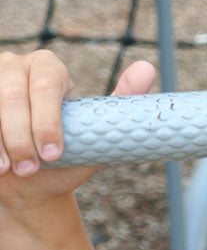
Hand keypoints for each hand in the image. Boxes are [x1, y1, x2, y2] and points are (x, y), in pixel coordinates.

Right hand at [0, 50, 155, 202]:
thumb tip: (148, 66)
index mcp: (49, 67)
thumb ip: (120, 101)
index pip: (48, 84)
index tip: (54, 155)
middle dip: (21, 136)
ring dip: (0, 141)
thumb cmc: (64, 157)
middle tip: (30, 169)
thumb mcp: (95, 133)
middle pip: (13, 95)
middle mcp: (15, 65)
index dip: (48, 121)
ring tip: (9, 170)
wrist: (24, 184)